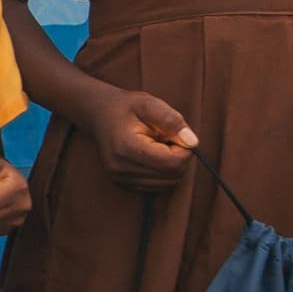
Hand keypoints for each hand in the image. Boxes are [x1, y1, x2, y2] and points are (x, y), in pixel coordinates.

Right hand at [85, 86, 199, 190]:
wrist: (100, 115)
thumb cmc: (127, 108)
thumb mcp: (150, 104)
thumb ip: (172, 121)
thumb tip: (193, 142)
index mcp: (126, 148)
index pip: (171, 163)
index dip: (184, 150)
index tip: (178, 135)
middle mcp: (120, 168)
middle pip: (171, 176)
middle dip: (179, 158)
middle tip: (169, 138)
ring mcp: (120, 179)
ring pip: (166, 184)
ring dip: (172, 167)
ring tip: (160, 146)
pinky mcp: (123, 184)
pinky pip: (157, 187)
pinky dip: (163, 173)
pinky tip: (153, 156)